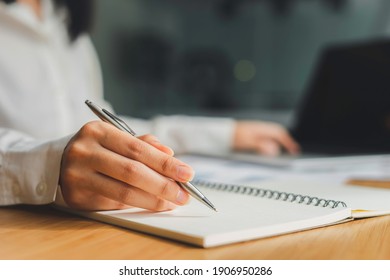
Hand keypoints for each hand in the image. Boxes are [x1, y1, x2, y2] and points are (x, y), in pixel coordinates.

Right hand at [59, 121, 193, 210]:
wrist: (58, 161)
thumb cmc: (98, 148)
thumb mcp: (116, 137)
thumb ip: (144, 144)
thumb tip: (170, 155)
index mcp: (98, 132)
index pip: (138, 149)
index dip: (165, 164)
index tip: (187, 173)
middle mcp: (85, 152)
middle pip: (132, 172)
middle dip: (163, 185)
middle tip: (185, 195)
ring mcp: (78, 176)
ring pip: (123, 193)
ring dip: (154, 200)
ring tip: (173, 203)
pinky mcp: (77, 197)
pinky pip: (114, 204)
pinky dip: (137, 205)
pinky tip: (152, 204)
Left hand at [233, 121, 299, 155]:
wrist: (221, 133)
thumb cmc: (233, 136)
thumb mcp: (248, 142)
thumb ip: (262, 145)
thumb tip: (274, 150)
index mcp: (262, 129)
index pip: (279, 134)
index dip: (288, 142)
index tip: (294, 151)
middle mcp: (260, 128)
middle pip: (278, 133)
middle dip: (286, 141)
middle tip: (292, 150)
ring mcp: (256, 131)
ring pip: (272, 135)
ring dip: (279, 141)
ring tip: (284, 150)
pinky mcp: (252, 134)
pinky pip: (266, 137)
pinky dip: (271, 142)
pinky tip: (270, 148)